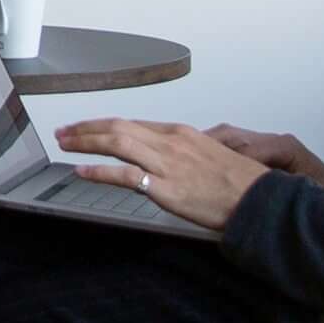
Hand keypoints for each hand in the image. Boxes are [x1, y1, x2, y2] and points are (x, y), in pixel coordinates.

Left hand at [59, 117, 280, 232]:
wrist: (259, 199)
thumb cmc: (239, 183)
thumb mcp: (208, 155)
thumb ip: (182, 154)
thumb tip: (162, 159)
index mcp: (180, 133)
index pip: (133, 123)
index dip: (104, 124)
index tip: (86, 127)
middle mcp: (170, 142)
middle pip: (119, 126)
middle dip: (87, 128)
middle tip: (64, 131)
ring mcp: (167, 163)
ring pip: (117, 142)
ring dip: (86, 141)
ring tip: (65, 143)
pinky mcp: (167, 188)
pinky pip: (125, 174)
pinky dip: (99, 170)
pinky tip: (82, 170)